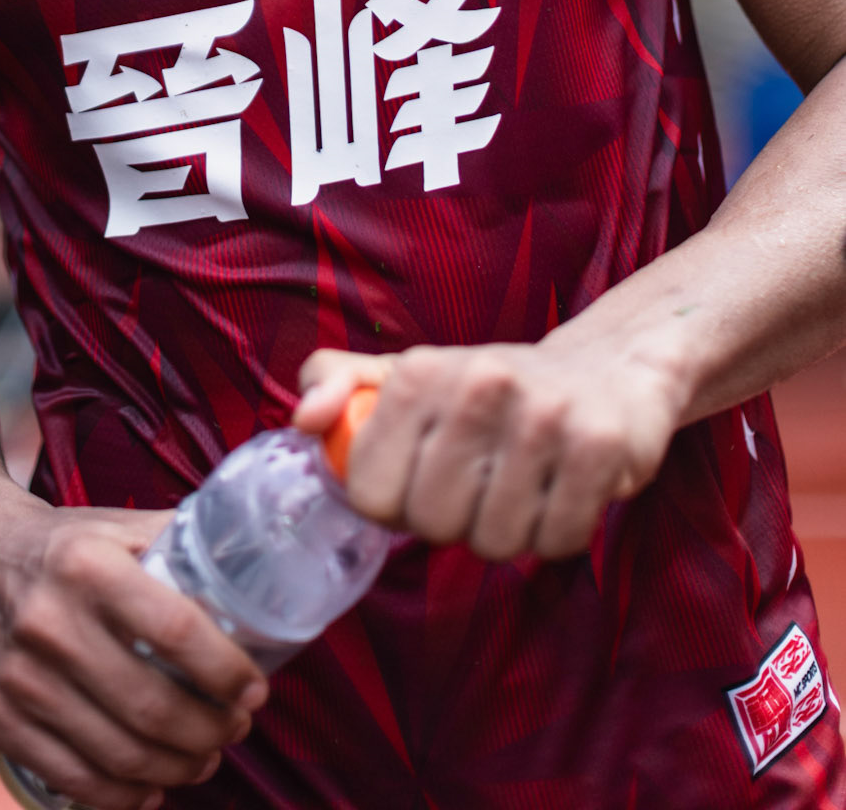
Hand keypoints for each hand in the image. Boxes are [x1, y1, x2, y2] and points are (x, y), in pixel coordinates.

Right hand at [0, 490, 267, 809]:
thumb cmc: (58, 544)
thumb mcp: (113, 526)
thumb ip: (176, 543)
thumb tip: (251, 565)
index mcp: (87, 565)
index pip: (177, 630)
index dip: (227, 671)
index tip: (253, 690)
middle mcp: (48, 622)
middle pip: (152, 706)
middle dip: (210, 731)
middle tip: (234, 729)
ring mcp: (17, 676)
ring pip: (118, 752)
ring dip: (177, 768)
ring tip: (203, 759)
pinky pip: (72, 777)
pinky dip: (123, 796)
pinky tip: (151, 787)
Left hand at [295, 337, 682, 561]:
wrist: (609, 369)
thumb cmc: (491, 387)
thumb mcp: (410, 374)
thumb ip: (341, 386)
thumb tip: (303, 422)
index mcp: (420, 369)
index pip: (372, 492)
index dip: (395, 507)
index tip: (421, 484)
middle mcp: (479, 383)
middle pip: (434, 524)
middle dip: (455, 522)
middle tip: (480, 485)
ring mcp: (543, 414)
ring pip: (495, 542)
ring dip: (509, 531)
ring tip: (522, 486)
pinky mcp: (600, 447)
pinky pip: (557, 541)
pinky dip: (558, 533)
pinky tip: (561, 492)